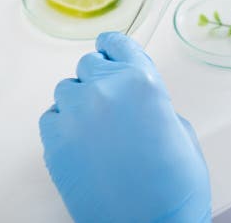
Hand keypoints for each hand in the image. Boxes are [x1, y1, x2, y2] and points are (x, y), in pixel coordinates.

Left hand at [39, 32, 210, 222]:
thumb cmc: (175, 186)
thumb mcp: (179, 128)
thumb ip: (151, 100)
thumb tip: (133, 97)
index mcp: (142, 81)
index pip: (116, 43)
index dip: (114, 49)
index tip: (111, 53)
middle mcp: (106, 91)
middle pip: (89, 65)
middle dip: (99, 80)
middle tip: (111, 105)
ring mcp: (76, 116)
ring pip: (66, 89)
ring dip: (79, 102)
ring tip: (96, 129)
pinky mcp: (55, 143)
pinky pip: (50, 118)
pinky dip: (63, 125)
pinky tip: (81, 143)